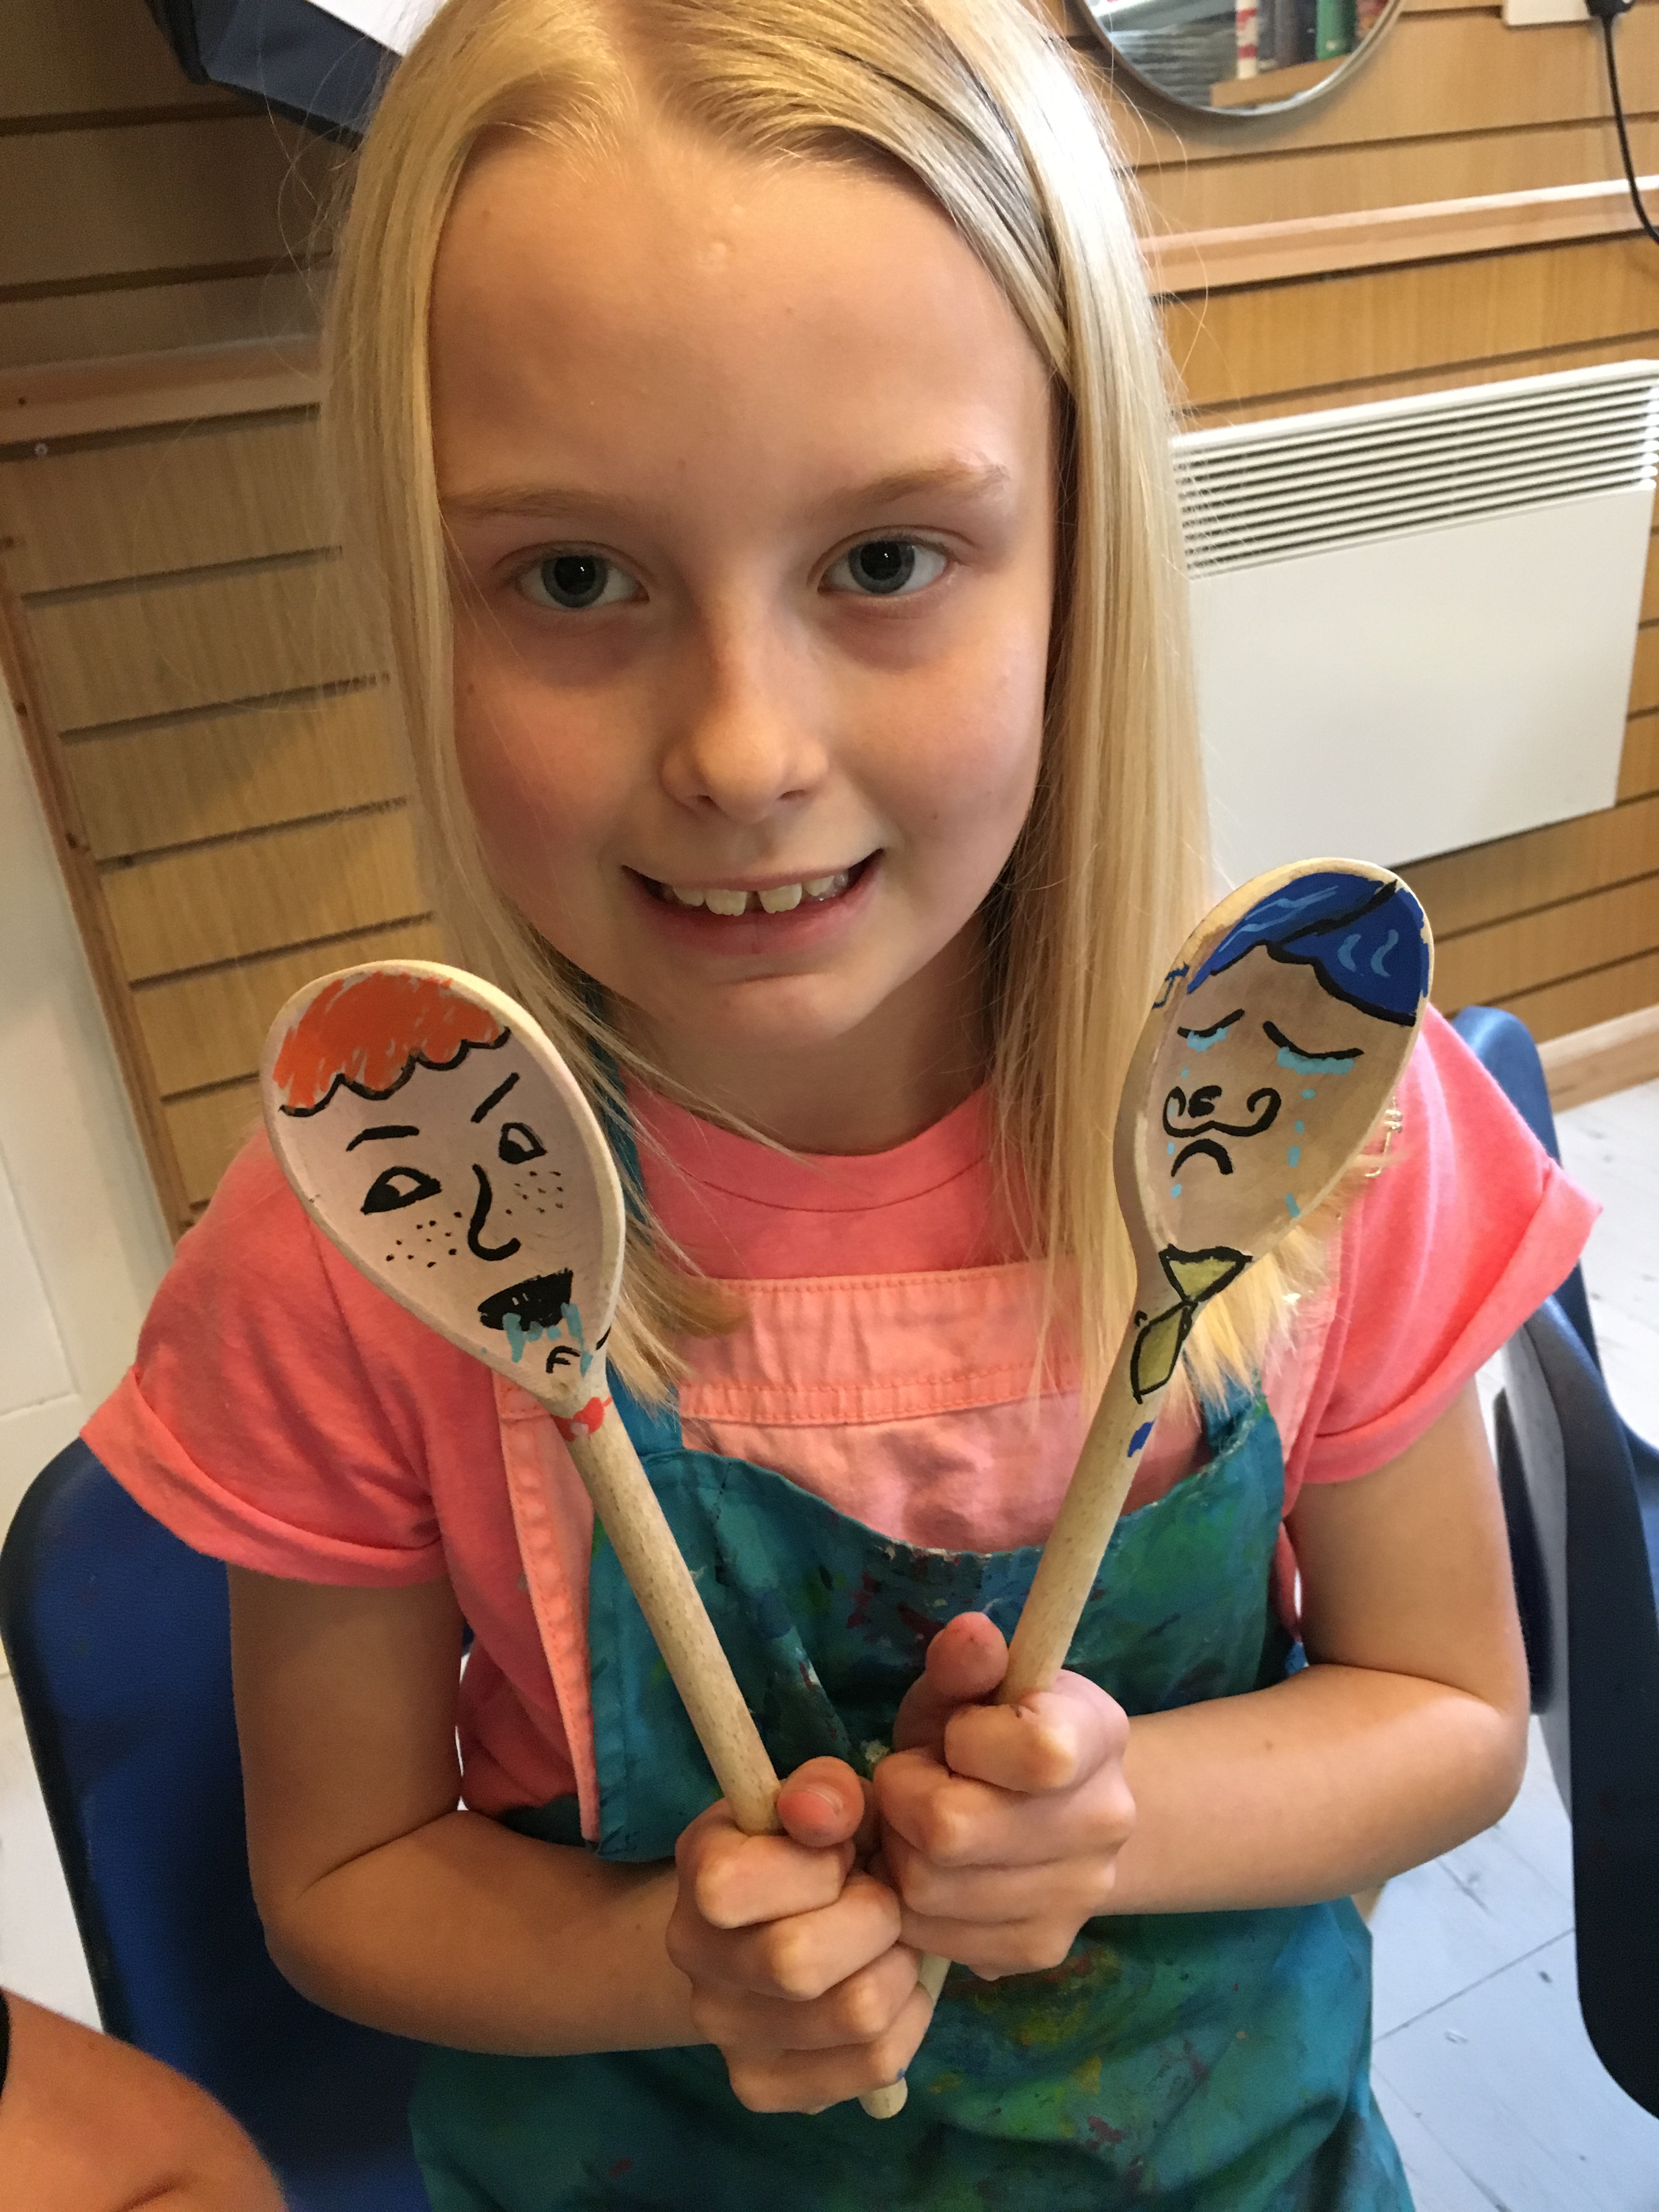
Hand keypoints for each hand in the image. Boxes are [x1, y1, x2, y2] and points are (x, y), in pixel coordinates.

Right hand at [665, 1757, 934, 2111]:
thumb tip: (824, 1814)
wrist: (774, 1921)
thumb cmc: (812, 1848)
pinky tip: (886, 1982)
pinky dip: (907, 2017)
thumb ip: (826, 1791)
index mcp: (698, 1875)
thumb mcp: (821, 1801)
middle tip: (881, 1900)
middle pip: (798, 1965)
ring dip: (897, 1967)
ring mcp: (725, 2034)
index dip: (817, 1866)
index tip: (842, 1853)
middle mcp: (695, 1961)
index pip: (731, 1888)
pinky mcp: (766, 2086)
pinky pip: (876, 2065)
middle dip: (874, 1919)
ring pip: (854, 2018)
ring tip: (886, 1942)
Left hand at [874, 1612, 1134, 1977]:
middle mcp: (1106, 1821)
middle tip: (913, 1782)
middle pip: (953, 1830)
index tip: (958, 1735)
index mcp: (1098, 1735)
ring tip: (920, 1825)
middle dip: (905, 1798)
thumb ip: (963, 1661)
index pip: (1037, 1753)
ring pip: (929, 1891)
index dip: (967, 1741)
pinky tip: (934, 1870)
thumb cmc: (988, 1727)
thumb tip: (970, 1633)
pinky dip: (914, 1907)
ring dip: (901, 1852)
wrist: (1045, 1806)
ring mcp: (1080, 1895)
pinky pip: (934, 1939)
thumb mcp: (969, 1684)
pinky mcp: (1042, 1948)